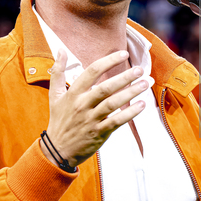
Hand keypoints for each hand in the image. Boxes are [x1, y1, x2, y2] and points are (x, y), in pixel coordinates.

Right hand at [41, 49, 146, 167]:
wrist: (57, 150)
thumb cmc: (59, 120)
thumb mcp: (55, 95)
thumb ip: (58, 72)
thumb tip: (60, 50)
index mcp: (73, 93)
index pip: (92, 71)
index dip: (109, 61)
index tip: (123, 54)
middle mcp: (82, 104)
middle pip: (105, 87)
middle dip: (124, 77)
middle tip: (140, 69)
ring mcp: (91, 119)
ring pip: (113, 103)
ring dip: (131, 93)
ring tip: (145, 84)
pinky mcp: (99, 132)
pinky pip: (116, 121)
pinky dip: (130, 113)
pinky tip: (141, 105)